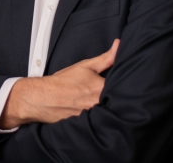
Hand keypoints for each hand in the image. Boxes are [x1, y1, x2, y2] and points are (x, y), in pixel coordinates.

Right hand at [0, 39, 119, 128]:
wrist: (42, 98)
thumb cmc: (62, 82)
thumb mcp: (85, 66)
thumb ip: (105, 58)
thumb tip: (118, 45)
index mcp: (101, 88)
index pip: (123, 87)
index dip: (127, 86)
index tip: (130, 83)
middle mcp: (98, 104)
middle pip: (117, 101)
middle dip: (120, 98)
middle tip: (122, 95)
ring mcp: (92, 117)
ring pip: (109, 113)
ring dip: (110, 109)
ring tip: (105, 104)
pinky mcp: (86, 126)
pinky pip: (99, 122)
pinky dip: (101, 118)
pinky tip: (98, 114)